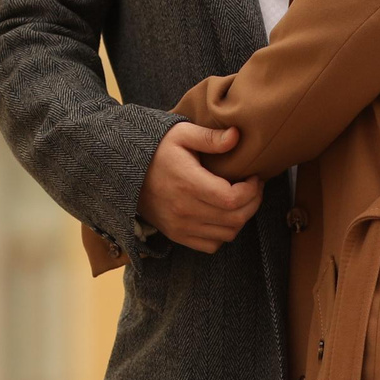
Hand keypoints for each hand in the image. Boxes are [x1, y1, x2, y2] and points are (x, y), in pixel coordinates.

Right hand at [138, 122, 263, 252]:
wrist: (125, 171)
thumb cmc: (157, 149)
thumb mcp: (181, 134)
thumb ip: (209, 137)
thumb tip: (236, 135)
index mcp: (188, 183)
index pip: (232, 199)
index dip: (252, 191)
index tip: (254, 177)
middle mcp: (184, 210)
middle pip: (235, 219)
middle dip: (252, 203)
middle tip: (253, 188)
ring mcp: (180, 226)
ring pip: (227, 234)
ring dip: (240, 218)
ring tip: (239, 199)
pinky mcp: (176, 235)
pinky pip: (211, 245)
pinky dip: (223, 233)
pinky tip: (221, 214)